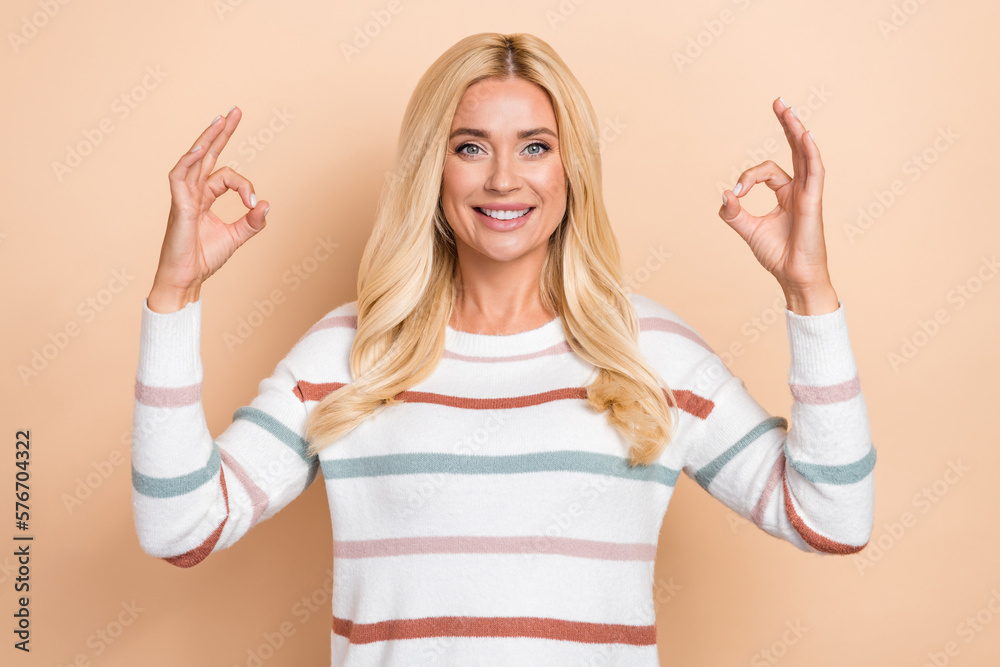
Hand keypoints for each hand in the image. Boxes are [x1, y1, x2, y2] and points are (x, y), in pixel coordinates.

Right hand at [147, 107, 268, 312]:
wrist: (187, 280)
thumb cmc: (204, 258)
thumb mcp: (236, 237)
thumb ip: (253, 221)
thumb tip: (267, 204)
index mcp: (204, 196)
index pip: (226, 176)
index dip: (245, 186)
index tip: (254, 203)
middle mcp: (192, 192)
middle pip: (206, 154)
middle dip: (221, 132)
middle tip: (236, 111)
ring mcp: (182, 197)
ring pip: (193, 160)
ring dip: (207, 139)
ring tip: (220, 119)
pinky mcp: (178, 207)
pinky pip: (179, 177)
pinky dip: (189, 162)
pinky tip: (201, 148)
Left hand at [719, 98, 837, 314]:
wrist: (794, 277)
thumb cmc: (777, 255)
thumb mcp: (748, 230)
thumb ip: (733, 213)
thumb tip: (724, 194)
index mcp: (787, 194)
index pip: (767, 171)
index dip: (748, 177)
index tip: (736, 193)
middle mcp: (800, 189)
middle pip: (794, 149)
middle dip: (786, 124)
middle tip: (777, 101)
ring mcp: (809, 194)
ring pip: (804, 154)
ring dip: (795, 130)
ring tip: (786, 108)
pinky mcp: (813, 202)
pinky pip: (814, 172)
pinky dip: (809, 153)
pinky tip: (804, 134)